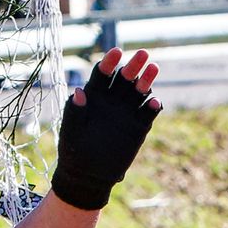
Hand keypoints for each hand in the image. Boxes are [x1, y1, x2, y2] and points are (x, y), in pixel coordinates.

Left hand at [50, 48, 162, 211]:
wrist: (88, 176)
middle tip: (144, 54)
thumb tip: (79, 92)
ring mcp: (126, 113)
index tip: (117, 52)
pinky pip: (148, 114)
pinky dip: (153, 107)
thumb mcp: (71, 131)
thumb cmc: (74, 151)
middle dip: (134, 65)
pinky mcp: (138, 128)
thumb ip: (75, 111)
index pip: (102, 74)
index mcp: (93, 97)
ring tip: (153, 69)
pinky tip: (156, 102)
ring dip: (147, 81)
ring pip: (139, 92)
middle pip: (125, 78)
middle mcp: (112, 101)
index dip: (110, 62)